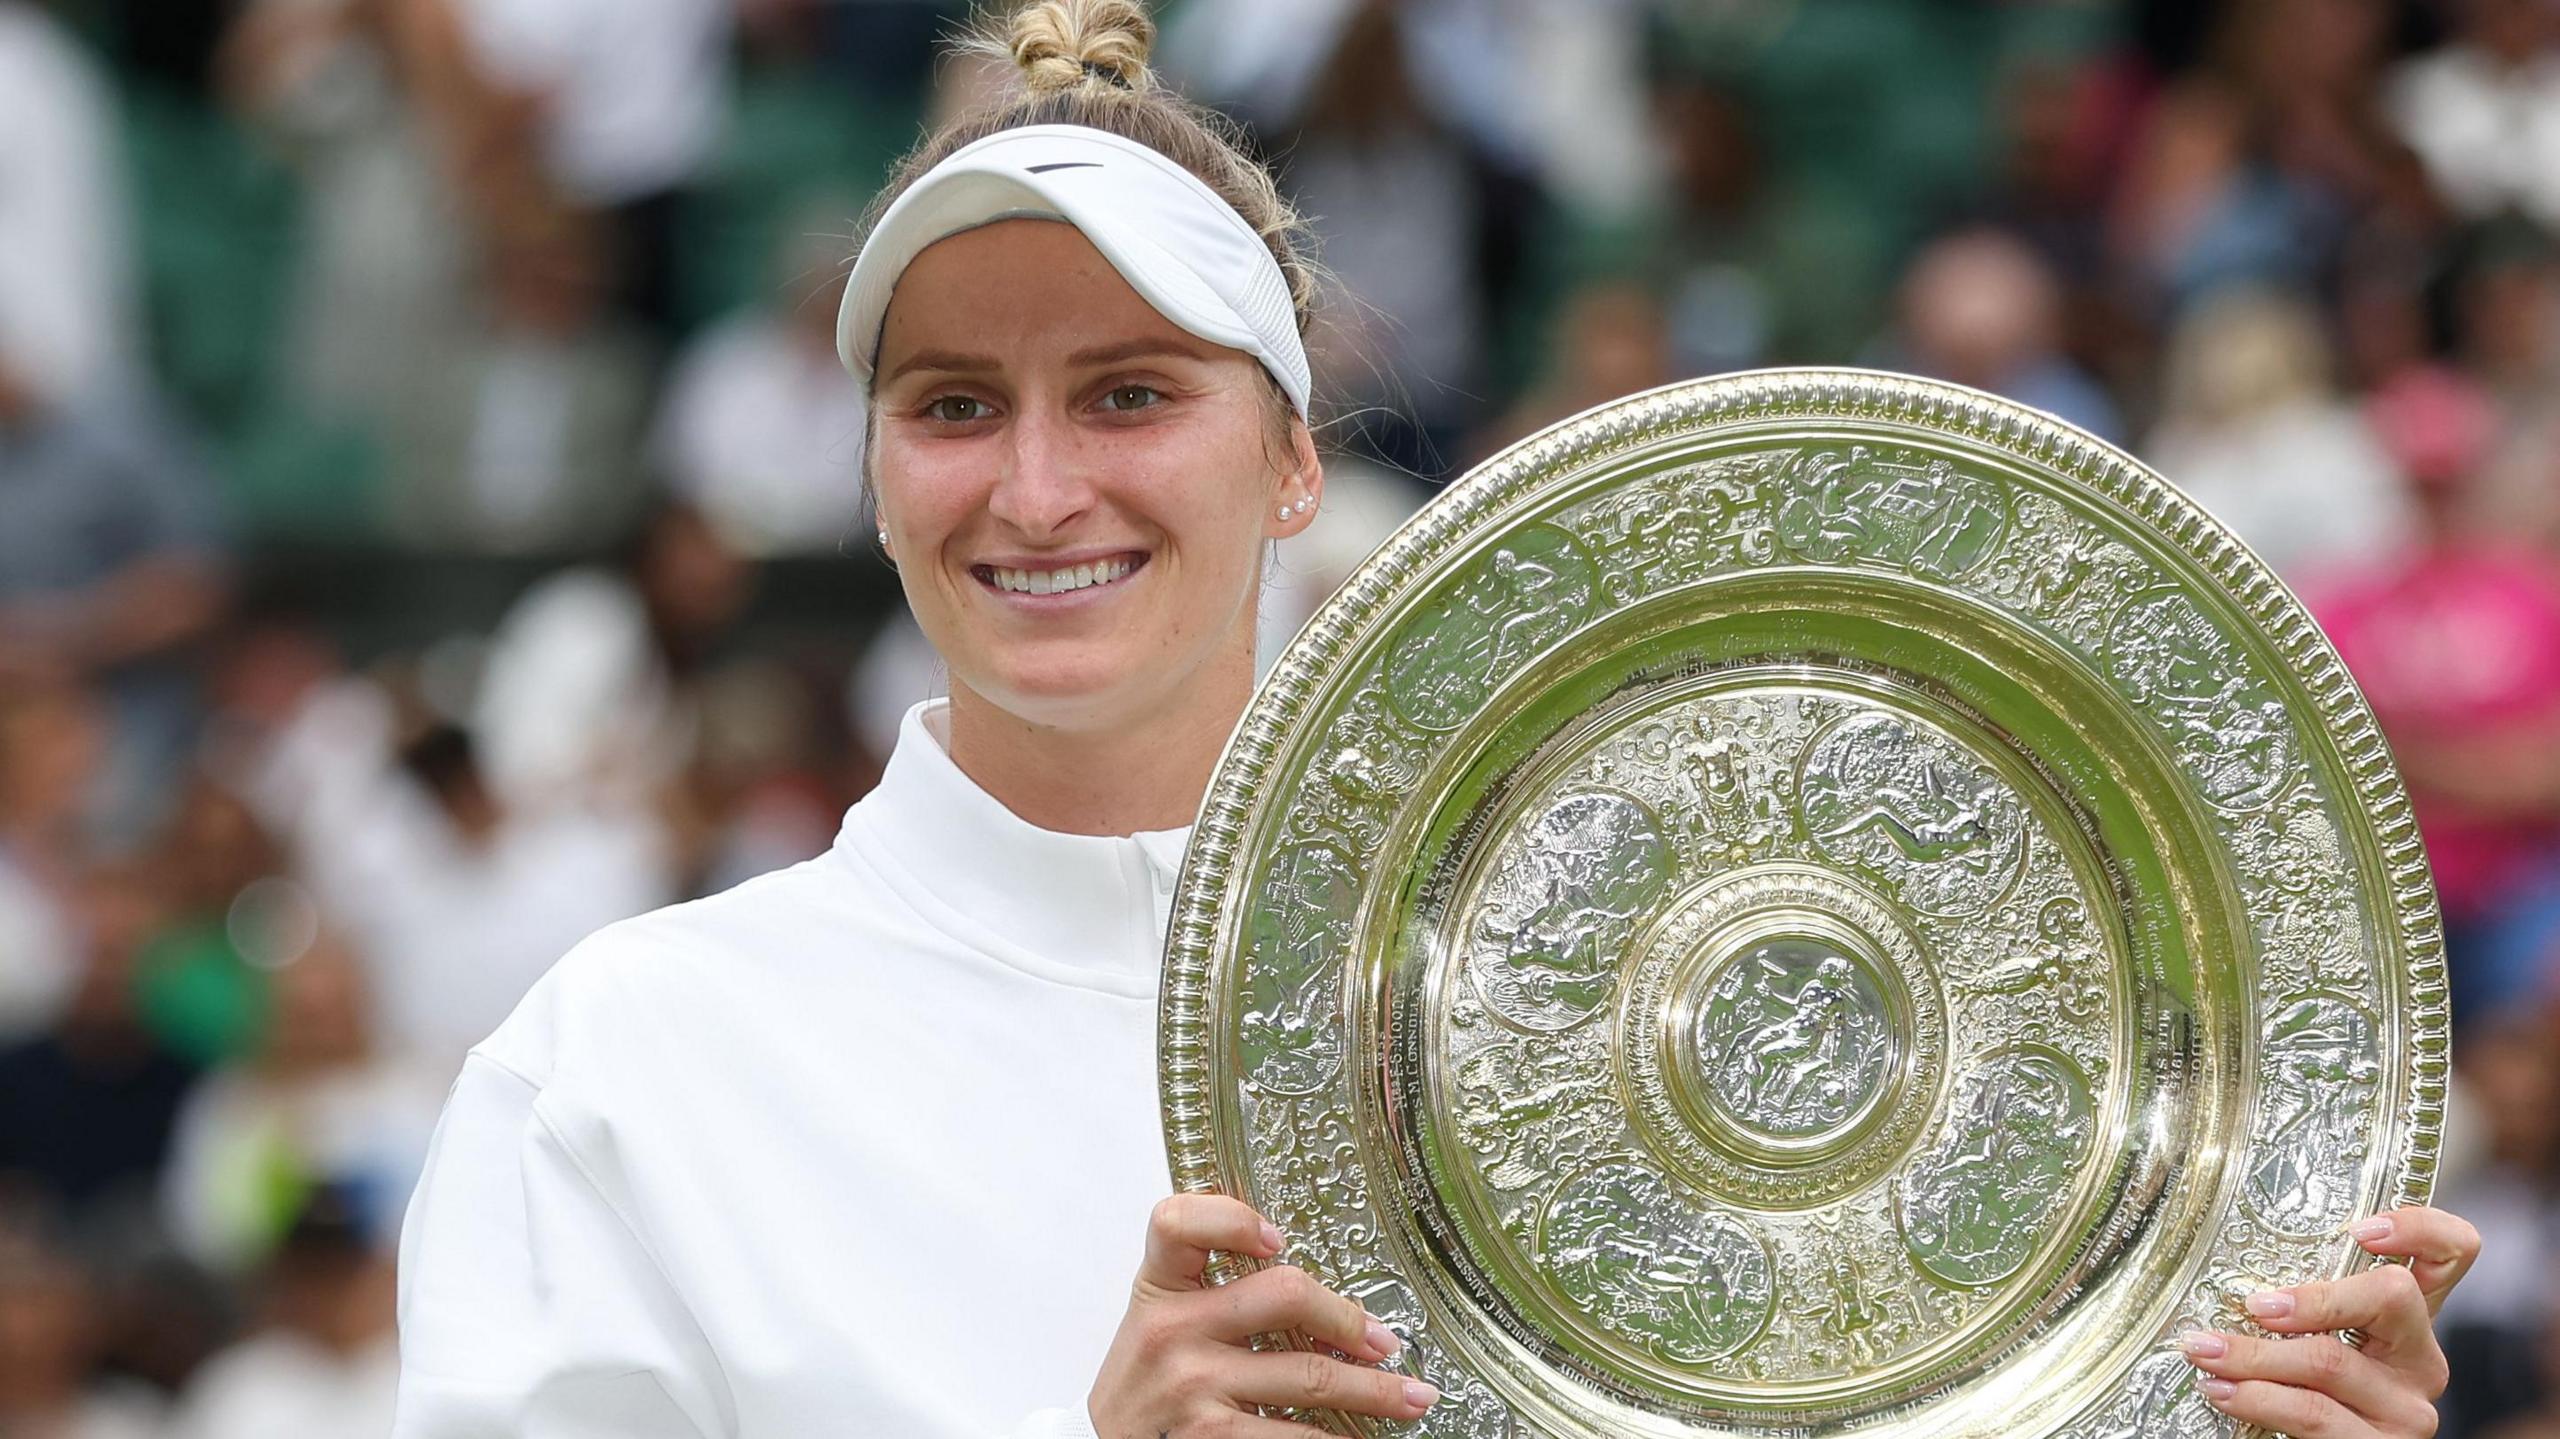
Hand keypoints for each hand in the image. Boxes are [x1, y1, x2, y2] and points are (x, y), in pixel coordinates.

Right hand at [1088, 1194, 1439, 1436]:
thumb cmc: (1147, 1382)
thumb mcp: (1158, 1319)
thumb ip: (1211, 1289)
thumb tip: (1316, 1293)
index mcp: (1159, 1287)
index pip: (1180, 1222)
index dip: (1234, 1219)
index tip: (1280, 1238)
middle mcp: (1172, 1331)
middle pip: (1283, 1295)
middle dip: (1350, 1319)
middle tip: (1386, 1341)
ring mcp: (1192, 1386)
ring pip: (1310, 1376)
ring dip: (1373, 1391)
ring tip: (1410, 1397)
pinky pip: (1294, 1436)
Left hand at [2179, 1205, 2480, 1435]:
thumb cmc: (2303, 1387)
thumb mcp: (2312, 1337)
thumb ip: (2299, 1304)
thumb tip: (2228, 1279)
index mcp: (2408, 1318)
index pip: (2452, 1252)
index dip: (2420, 1229)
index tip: (2361, 1230)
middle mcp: (2420, 1359)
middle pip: (2390, 1297)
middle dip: (2312, 1298)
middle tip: (2253, 1304)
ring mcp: (2408, 1408)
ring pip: (2331, 1361)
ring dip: (2253, 1355)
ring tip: (2204, 1351)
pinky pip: (2314, 1414)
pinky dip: (2256, 1398)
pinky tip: (2221, 1390)